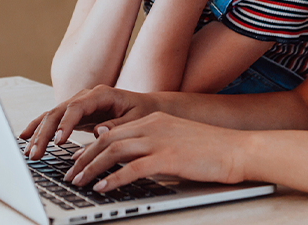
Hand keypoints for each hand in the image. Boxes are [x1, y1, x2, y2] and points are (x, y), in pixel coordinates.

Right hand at [20, 85, 159, 159]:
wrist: (147, 106)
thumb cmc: (143, 112)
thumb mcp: (136, 120)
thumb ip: (117, 125)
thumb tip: (98, 131)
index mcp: (101, 94)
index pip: (77, 107)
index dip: (65, 124)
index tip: (58, 141)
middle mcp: (85, 96)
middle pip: (58, 111)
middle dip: (45, 133)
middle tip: (36, 154)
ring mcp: (78, 104)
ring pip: (51, 116)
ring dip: (38, 134)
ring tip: (29, 153)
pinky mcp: (74, 114)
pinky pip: (52, 120)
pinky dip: (38, 128)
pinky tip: (24, 137)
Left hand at [63, 112, 247, 190]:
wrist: (238, 149)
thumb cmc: (210, 150)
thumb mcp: (175, 141)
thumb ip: (150, 144)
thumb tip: (125, 154)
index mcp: (153, 119)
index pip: (112, 131)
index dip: (91, 147)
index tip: (77, 161)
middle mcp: (152, 125)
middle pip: (107, 139)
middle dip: (84, 158)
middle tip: (69, 174)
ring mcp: (159, 140)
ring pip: (113, 151)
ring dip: (91, 168)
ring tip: (78, 182)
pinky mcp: (168, 157)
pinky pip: (132, 168)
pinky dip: (113, 178)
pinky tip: (102, 188)